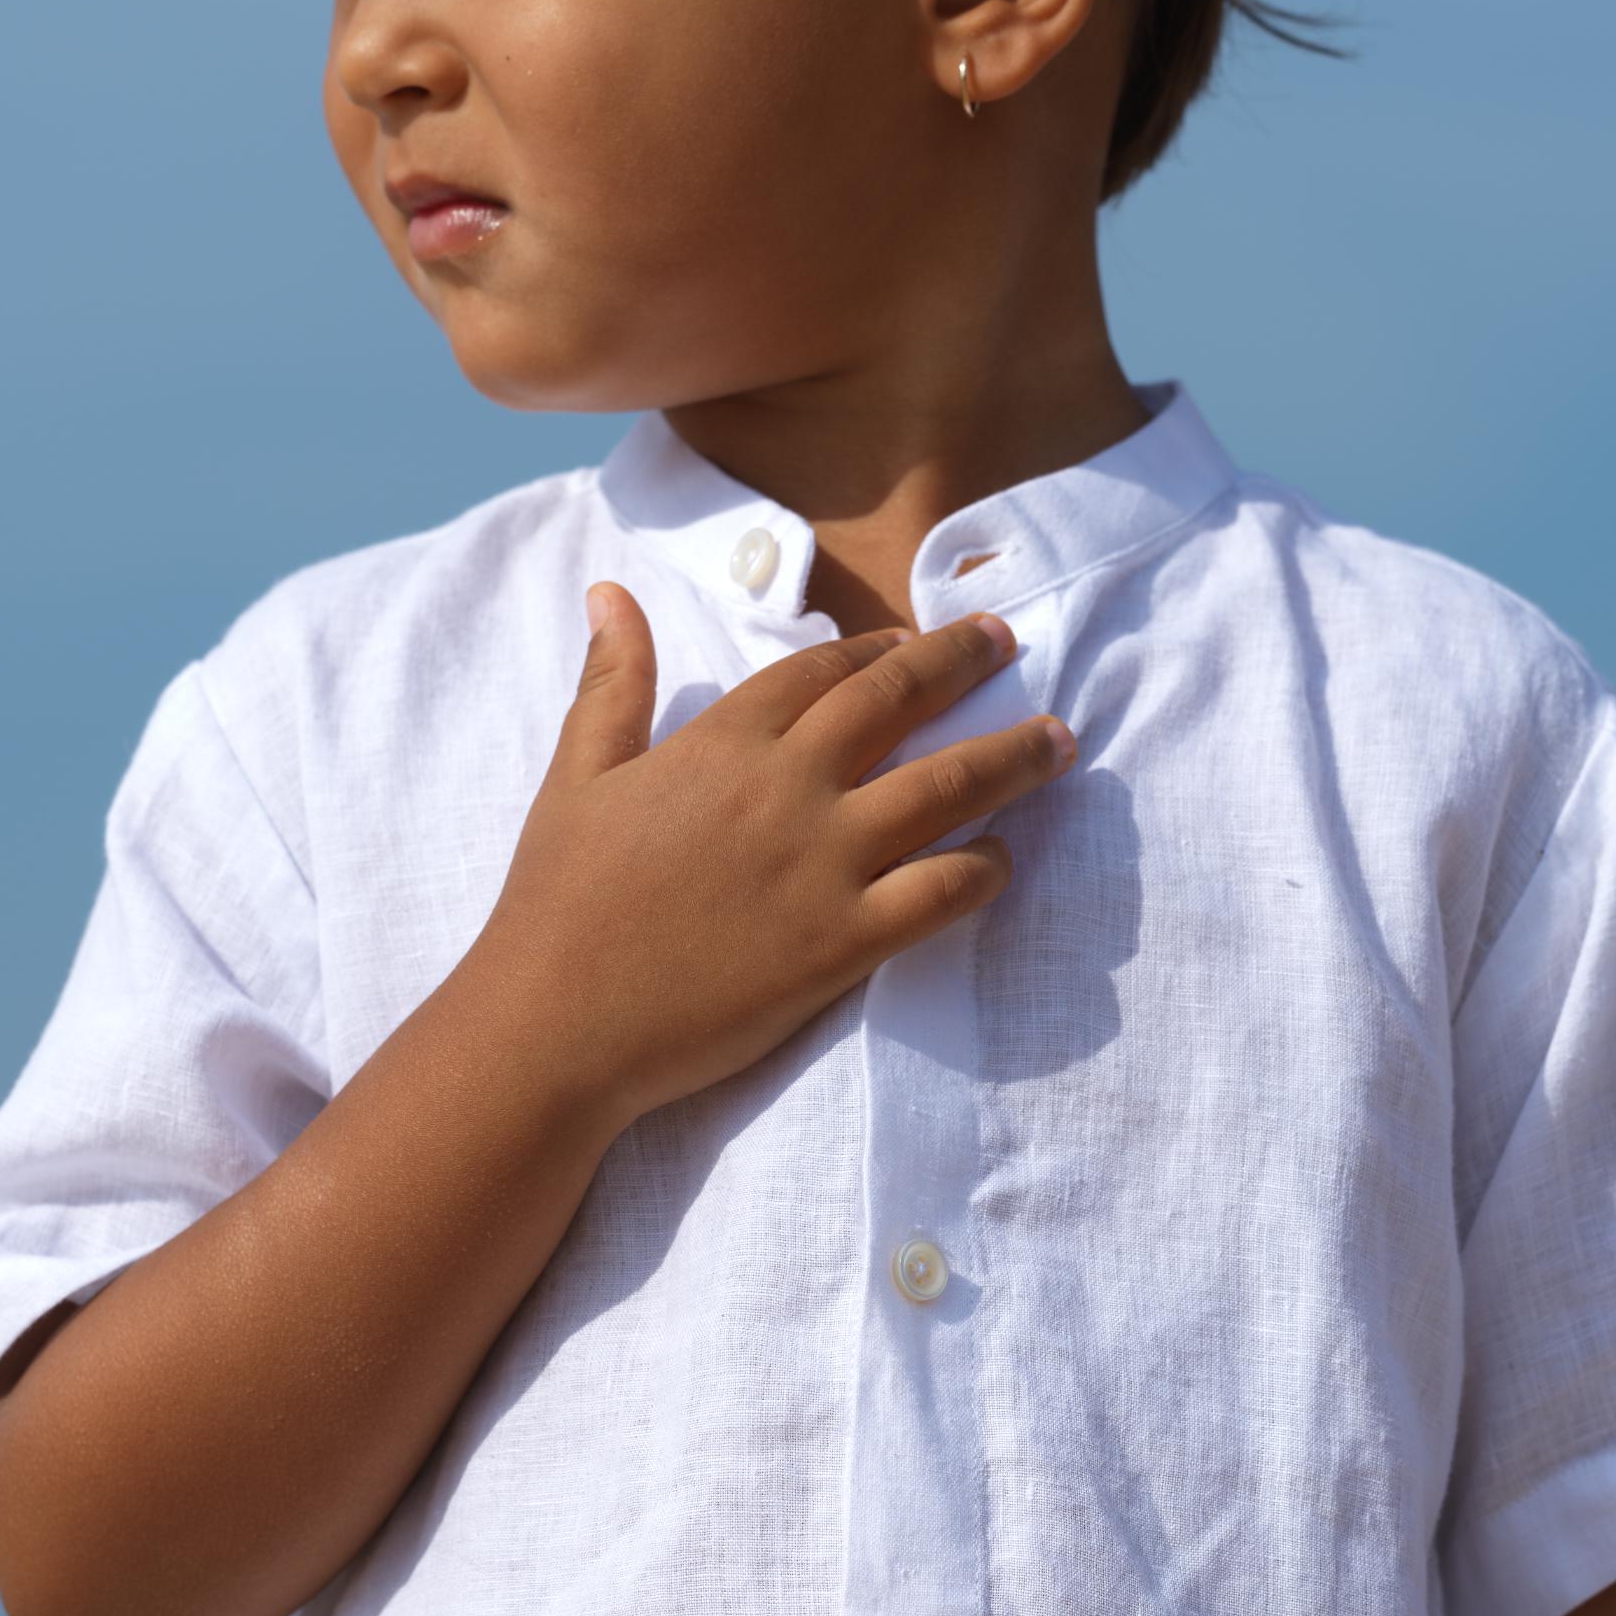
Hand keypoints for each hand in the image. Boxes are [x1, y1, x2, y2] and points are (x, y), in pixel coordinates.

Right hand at [475, 585, 1071, 1126]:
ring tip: (1058, 741)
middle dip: (963, 661)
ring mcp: (823, 864)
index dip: (877, 648)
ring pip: (945, 789)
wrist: (557, 1022)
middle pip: (898, 700)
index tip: (913, 640)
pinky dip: (986, 869)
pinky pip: (943, 893)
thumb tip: (608, 593)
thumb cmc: (557, 903)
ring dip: (1011, 758)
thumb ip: (611, 682)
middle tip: (1010, 641)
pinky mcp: (844, 942)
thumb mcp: (576, 775)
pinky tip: (1005, 857)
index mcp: (723, 741)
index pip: (822, 670)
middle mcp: (787, 787)